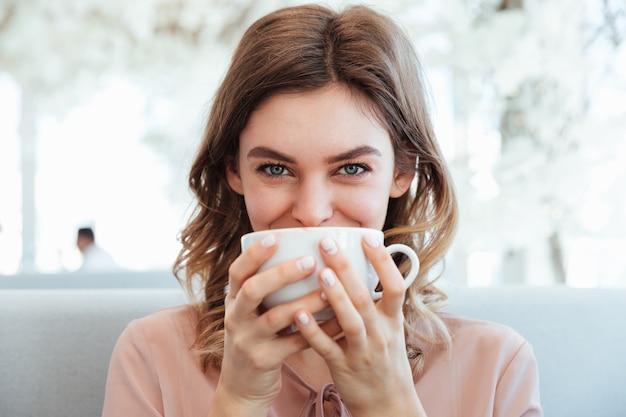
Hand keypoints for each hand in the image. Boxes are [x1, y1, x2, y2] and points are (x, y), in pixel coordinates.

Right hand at [214, 234, 329, 414]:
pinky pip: (293, 344)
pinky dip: (316, 332)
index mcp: (233, 300)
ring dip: (303, 303)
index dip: (254, 254)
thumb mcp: (251, 312)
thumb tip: (304, 253)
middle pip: (252, 290)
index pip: (237, 271)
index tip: (275, 237)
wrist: (243, 386)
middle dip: (281, 274)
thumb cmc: (256, 337)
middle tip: (310, 262)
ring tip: (328, 292)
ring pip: (275, 318)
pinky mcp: (262, 361)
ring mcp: (247, 340)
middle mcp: (235, 318)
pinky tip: (337, 322)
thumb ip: (267, 289)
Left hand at [293, 235, 426, 416]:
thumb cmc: (384, 359)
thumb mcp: (391, 329)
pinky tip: (299, 314)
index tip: (369, 237)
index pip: (395, 286)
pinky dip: (313, 331)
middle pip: (365, 297)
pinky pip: (327, 347)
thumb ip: (379, 302)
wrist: (388, 404)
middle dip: (346, 269)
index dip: (383, 262)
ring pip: (350, 321)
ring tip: (319, 272)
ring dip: (334, 296)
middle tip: (327, 242)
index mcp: (393, 320)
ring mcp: (362, 351)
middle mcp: (381, 333)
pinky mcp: (343, 367)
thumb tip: (365, 266)